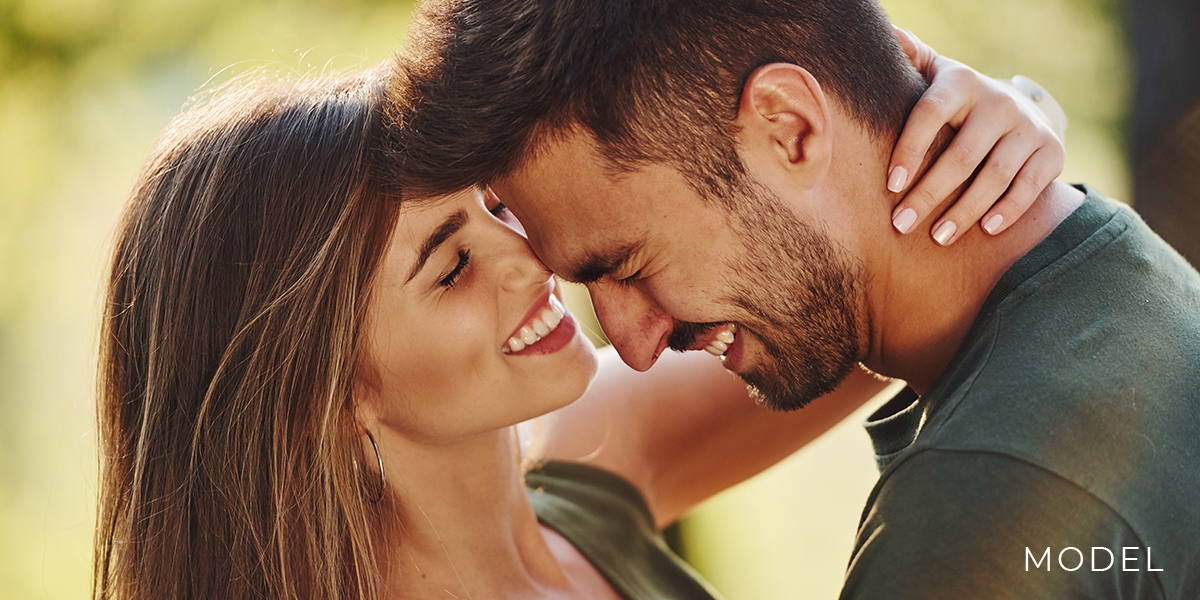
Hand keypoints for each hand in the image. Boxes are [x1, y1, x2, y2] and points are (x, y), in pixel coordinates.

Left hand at [888, 26, 1065, 244]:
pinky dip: (1008, 210)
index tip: (890, 185)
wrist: (1015, 109)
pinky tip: (986, 230)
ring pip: (994, 176)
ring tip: (938, 237)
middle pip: (961, 156)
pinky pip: (1029, 186)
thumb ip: (911, 58)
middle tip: (902, 224)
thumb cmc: (955, 101)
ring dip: (965, 211)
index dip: (910, 149)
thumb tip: (889, 33)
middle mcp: (998, 102)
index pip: (930, 114)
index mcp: (961, 83)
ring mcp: (1028, 127)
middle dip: (929, 194)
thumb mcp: (934, 75)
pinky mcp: (1051, 151)